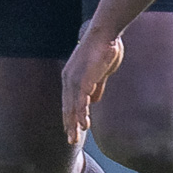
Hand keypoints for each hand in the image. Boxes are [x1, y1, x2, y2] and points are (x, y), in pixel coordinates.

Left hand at [61, 30, 123, 144]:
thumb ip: (95, 86)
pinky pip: (83, 94)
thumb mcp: (98, 73)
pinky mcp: (86, 73)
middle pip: (68, 106)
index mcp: (71, 78)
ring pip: (74, 102)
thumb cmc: (103, 49)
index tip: (72, 133)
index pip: (68, 103)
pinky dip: (83, 107)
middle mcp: (69, 78)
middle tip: (72, 141)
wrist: (105, 31)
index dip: (70, 118)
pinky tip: (84, 119)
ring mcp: (76, 76)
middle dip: (70, 124)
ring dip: (77, 119)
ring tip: (79, 132)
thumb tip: (94, 101)